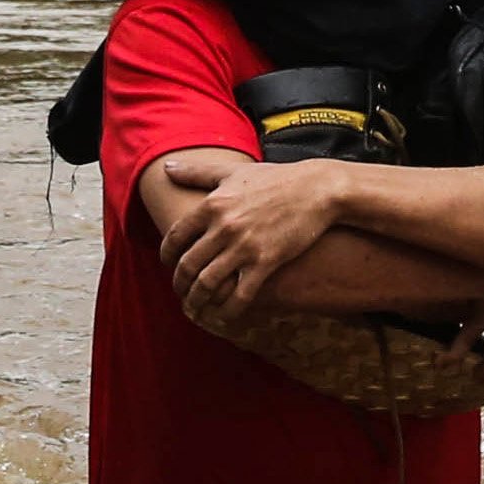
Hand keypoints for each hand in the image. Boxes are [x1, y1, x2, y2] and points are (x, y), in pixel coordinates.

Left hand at [157, 156, 354, 316]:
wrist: (317, 189)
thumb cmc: (275, 179)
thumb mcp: (232, 172)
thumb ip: (197, 172)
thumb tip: (166, 166)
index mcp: (212, 204)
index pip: (175, 237)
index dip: (166, 256)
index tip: (167, 265)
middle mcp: (223, 227)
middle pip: (187, 265)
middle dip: (179, 284)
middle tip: (180, 293)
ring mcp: (244, 246)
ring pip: (207, 284)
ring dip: (196, 301)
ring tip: (195, 309)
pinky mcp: (266, 262)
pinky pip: (240, 295)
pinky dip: (228, 310)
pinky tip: (225, 316)